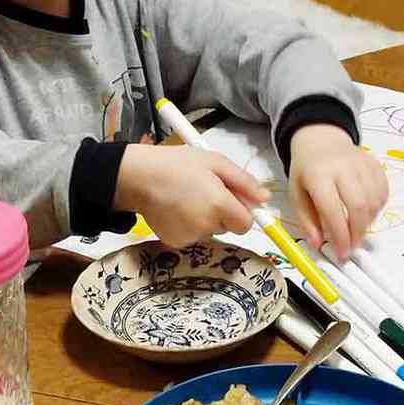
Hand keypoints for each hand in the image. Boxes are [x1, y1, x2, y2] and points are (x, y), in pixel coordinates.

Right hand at [116, 143, 267, 248]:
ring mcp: (190, 237)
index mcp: (220, 205)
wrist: (138, 177)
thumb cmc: (177, 164)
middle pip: (229, 227)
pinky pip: (193, 236)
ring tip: (187, 197)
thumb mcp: (214, 162)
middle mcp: (207, 226)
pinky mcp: (176, 242)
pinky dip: (189, 225)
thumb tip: (264, 199)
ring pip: (211, 231)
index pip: (246, 224)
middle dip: (222, 212)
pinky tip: (176, 209)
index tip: (231, 198)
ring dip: (205, 218)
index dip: (242, 211)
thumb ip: (243, 181)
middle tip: (204, 191)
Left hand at [287, 125, 387, 260]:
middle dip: (357, 233)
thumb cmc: (307, 171)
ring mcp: (361, 164)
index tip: (341, 253)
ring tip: (355, 229)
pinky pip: (383, 192)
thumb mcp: (297, 194)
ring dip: (367, 222)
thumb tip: (317, 245)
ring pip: (373, 201)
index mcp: (318, 175)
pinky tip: (365, 213)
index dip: (339, 236)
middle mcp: (342, 167)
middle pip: (358, 206)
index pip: (332, 210)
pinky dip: (377, 208)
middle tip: (352, 246)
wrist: (321, 141)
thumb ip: (307, 221)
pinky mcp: (375, 164)